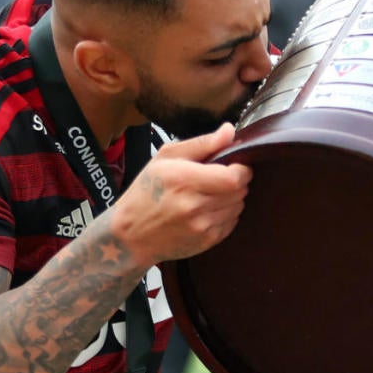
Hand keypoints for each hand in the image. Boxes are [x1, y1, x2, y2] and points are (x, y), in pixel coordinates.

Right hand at [110, 124, 250, 267]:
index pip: (232, 177)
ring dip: (232, 198)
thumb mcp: (165, 158)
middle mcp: (193, 205)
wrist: (131, 234)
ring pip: (238, 207)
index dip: (242, 169)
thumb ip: (202, 143)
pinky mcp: (206, 241)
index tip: (236, 165)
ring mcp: (201, 226)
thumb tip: (229, 131)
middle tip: (221, 178)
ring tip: (211, 194)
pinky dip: (226, 214)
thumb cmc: (146, 191)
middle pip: (239, 191)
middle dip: (237, 182)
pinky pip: (232, 223)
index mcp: (183, 179)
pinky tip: (208, 210)